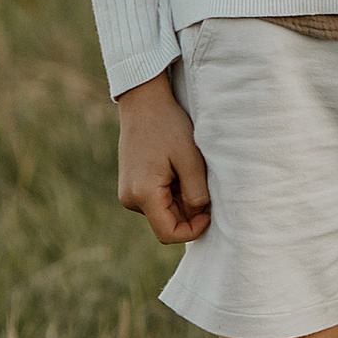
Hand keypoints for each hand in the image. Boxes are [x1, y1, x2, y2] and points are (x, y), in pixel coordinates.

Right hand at [116, 75, 210, 244]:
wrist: (144, 103)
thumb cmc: (168, 127)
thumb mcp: (190, 160)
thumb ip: (196, 193)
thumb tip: (198, 214)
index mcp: (143, 195)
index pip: (168, 234)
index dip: (193, 230)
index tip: (210, 212)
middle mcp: (130, 199)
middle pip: (166, 223)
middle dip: (189, 211)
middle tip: (202, 182)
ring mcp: (128, 192)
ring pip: (163, 211)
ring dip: (181, 199)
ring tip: (187, 169)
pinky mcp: (131, 185)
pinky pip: (156, 199)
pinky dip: (172, 190)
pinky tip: (177, 167)